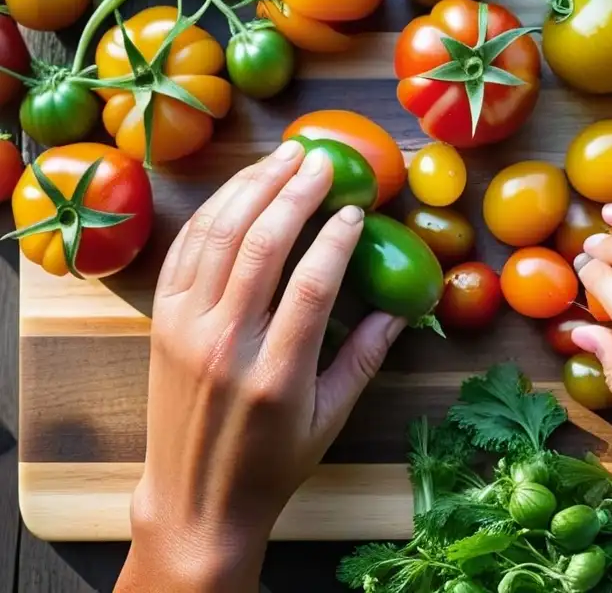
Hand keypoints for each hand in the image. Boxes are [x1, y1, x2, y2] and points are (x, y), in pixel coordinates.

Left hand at [116, 141, 404, 591]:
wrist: (194, 500)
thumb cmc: (272, 464)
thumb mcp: (330, 418)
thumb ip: (364, 357)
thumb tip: (403, 308)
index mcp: (277, 373)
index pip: (312, 285)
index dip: (336, 238)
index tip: (356, 209)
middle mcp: (226, 343)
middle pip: (261, 245)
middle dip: (295, 193)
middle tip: (322, 161)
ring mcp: (185, 328)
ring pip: (218, 236)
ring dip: (253, 188)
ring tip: (284, 157)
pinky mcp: (161, 322)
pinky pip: (185, 250)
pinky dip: (213, 211)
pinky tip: (239, 189)